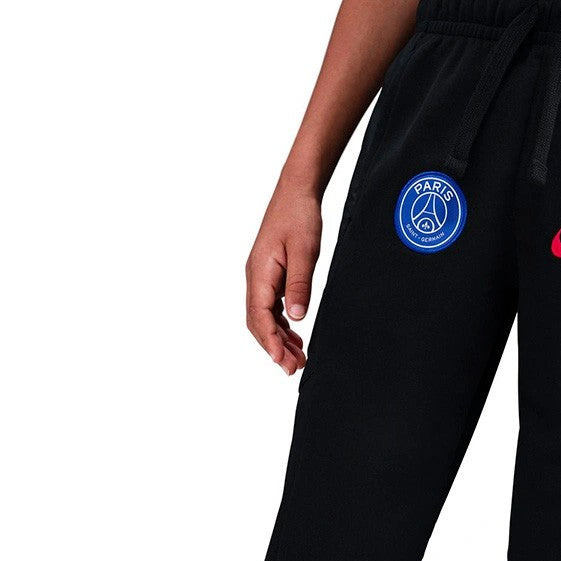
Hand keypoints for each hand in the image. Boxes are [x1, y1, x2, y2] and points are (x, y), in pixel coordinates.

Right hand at [245, 181, 322, 375]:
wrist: (297, 192)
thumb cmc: (299, 217)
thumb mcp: (304, 252)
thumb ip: (299, 286)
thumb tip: (296, 317)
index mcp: (259, 273)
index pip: (259, 317)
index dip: (270, 343)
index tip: (282, 362)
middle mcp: (255, 278)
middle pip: (258, 322)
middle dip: (274, 348)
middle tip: (293, 368)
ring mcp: (261, 277)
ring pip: (264, 317)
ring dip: (279, 339)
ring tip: (297, 358)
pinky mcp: (270, 275)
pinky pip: (271, 307)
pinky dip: (281, 325)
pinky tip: (295, 336)